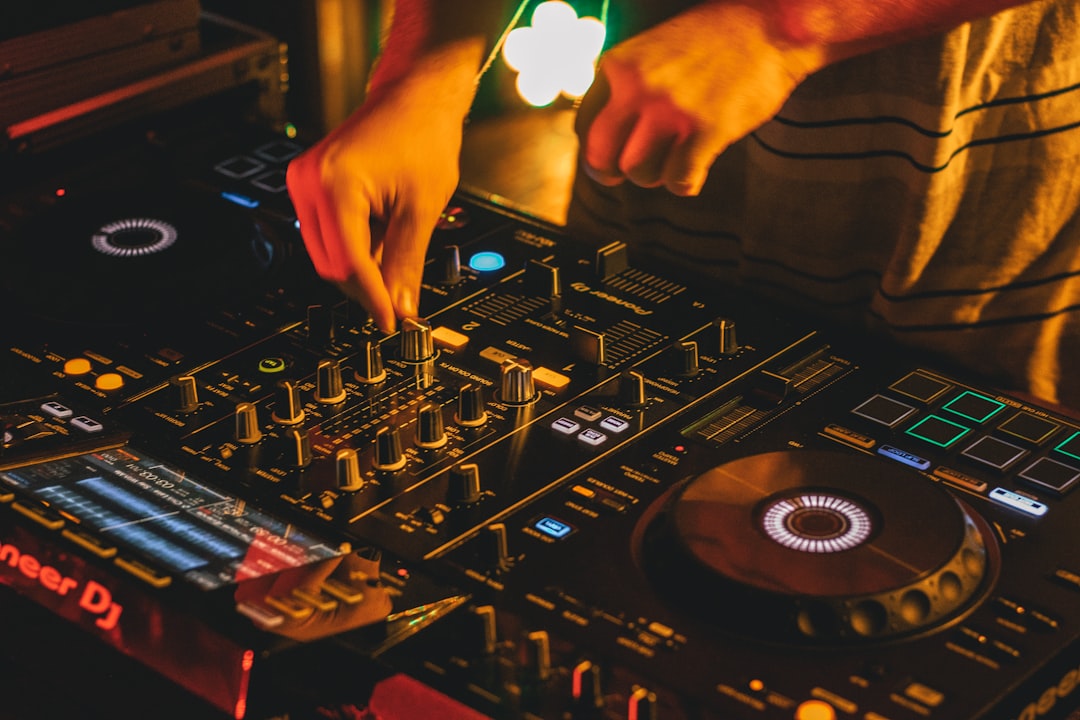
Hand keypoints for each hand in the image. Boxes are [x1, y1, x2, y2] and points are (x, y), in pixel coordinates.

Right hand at [286, 74, 466, 332]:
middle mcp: (309, 182)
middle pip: (331, 265)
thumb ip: (407, 263)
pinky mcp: (308, 184)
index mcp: (336, 184)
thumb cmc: (421, 135)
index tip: (390, 322)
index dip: (372, 298)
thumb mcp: (422, 208)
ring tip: (394, 255)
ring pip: (325, 254)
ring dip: (359, 267)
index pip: (349, 263)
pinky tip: (380, 239)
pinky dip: (352, 248)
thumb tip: (401, 307)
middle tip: (399, 298)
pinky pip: (325, 235)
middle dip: (365, 286)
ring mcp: (304, 182)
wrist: (413, 98)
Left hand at [575, 3, 825, 195]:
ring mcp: (671, 111)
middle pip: (601, 157)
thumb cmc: (713, 40)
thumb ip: (624, 87)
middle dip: (612, 173)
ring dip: (655, 175)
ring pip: (639, 173)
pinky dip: (685, 183)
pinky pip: (679, 180)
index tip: (609, 157)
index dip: (594, 149)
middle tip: (626, 174)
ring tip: (673, 159)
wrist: (770, 25)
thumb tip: (603, 138)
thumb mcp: (651, 51)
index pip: (584, 126)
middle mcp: (638, 88)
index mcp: (619, 66)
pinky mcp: (706, 131)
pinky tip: (694, 171)